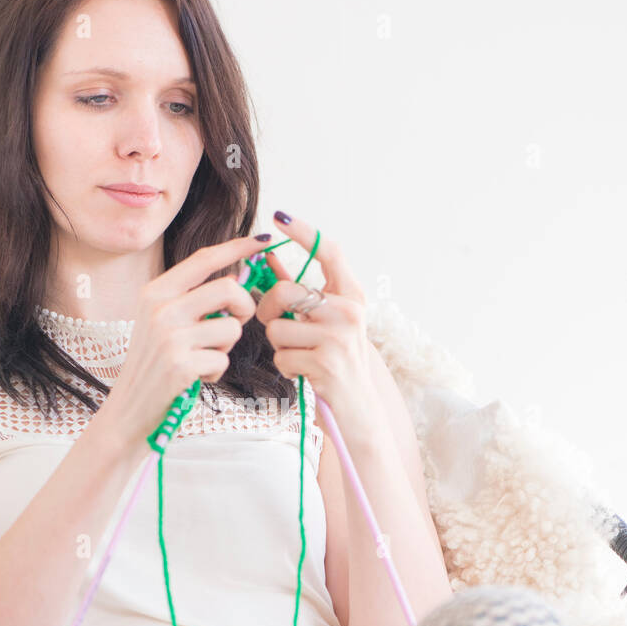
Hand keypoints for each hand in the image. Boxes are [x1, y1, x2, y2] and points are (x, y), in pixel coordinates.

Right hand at [103, 233, 266, 446]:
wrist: (129, 408)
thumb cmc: (153, 364)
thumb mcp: (162, 322)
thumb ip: (193, 299)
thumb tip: (235, 278)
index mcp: (155, 292)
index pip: (204, 259)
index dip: (237, 247)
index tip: (263, 242)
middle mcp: (160, 309)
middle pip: (228, 289)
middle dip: (243, 307)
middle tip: (235, 322)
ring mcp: (169, 337)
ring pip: (231, 328)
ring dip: (226, 348)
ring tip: (202, 358)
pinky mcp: (181, 365)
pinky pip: (223, 360)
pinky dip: (216, 372)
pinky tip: (196, 377)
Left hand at [253, 212, 373, 415]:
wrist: (358, 408)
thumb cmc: (336, 359)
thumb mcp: (324, 321)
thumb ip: (300, 290)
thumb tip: (269, 258)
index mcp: (352, 295)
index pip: (329, 251)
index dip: (303, 231)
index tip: (279, 216)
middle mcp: (349, 312)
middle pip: (286, 291)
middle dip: (269, 309)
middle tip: (276, 322)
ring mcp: (339, 337)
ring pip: (277, 329)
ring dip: (280, 346)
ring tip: (301, 354)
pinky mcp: (326, 363)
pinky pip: (282, 357)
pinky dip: (286, 367)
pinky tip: (304, 372)